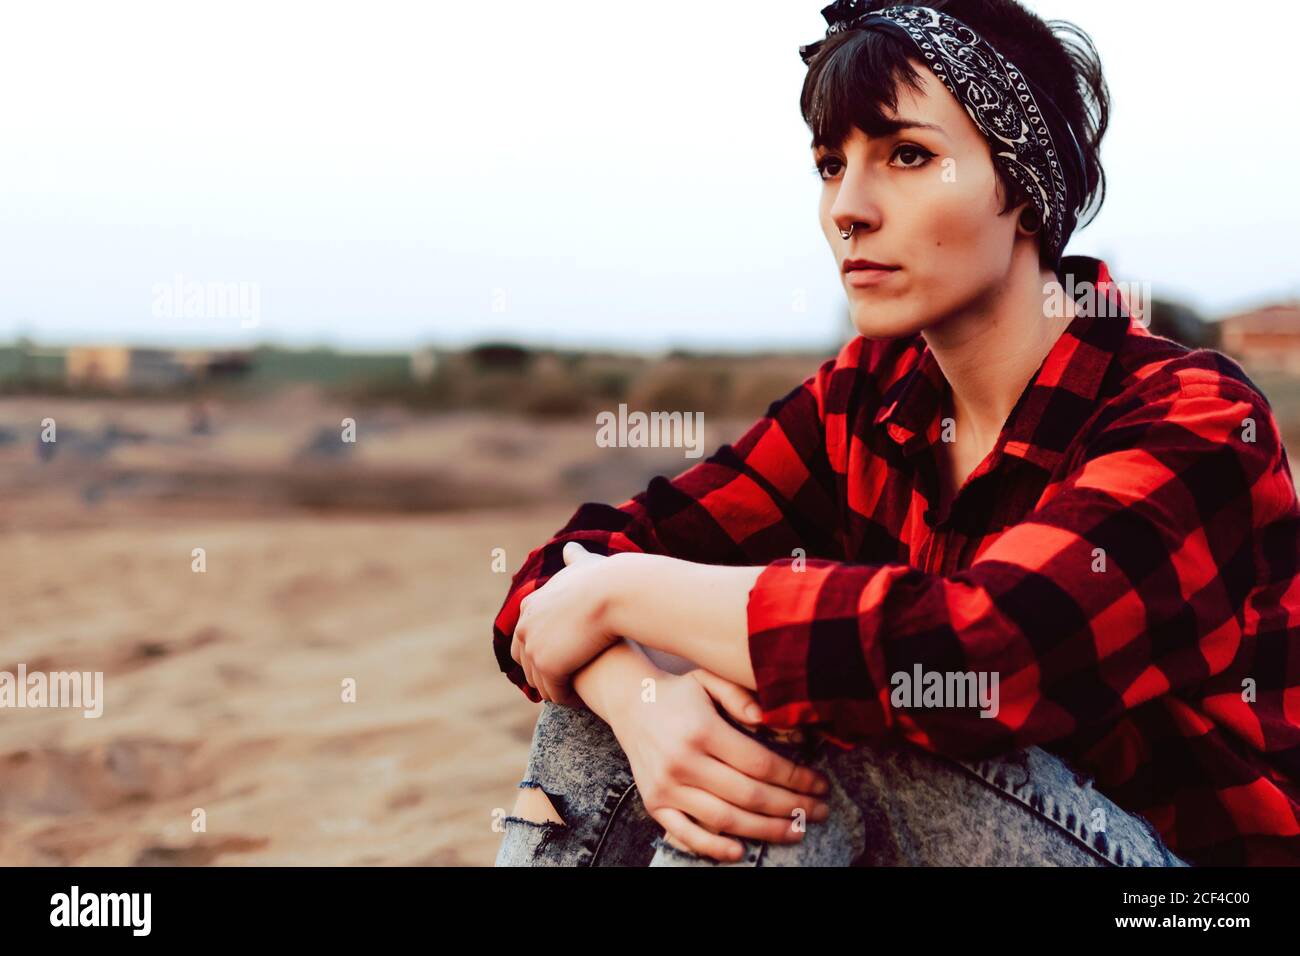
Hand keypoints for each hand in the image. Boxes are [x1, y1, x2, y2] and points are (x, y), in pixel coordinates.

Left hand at [511, 541, 620, 705]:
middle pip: (527, 665)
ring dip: (558, 691)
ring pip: (541, 683)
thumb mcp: (583, 566)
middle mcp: (523, 627)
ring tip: (580, 694)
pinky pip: (555, 693)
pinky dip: (568, 699)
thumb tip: (570, 547)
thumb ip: (574, 560)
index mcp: (528, 607)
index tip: (562, 663)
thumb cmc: (605, 579)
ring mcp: (533, 648)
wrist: (613, 593)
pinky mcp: (547, 667)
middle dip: (545, 677)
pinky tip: (585, 699)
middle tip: (568, 684)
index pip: (522, 639)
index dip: (541, 653)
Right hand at [607, 668, 831, 861]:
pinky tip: (741, 851)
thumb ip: (739, 696)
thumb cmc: (680, 694)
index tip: (820, 784)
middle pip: (747, 795)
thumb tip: (768, 721)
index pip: (758, 763)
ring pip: (724, 818)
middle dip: (790, 806)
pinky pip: (685, 834)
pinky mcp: (654, 803)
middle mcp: (682, 761)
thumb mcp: (709, 679)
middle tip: (818, 812)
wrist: (630, 704)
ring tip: (796, 831)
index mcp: (702, 730)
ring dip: (765, 830)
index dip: (795, 778)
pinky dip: (713, 848)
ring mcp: (666, 786)